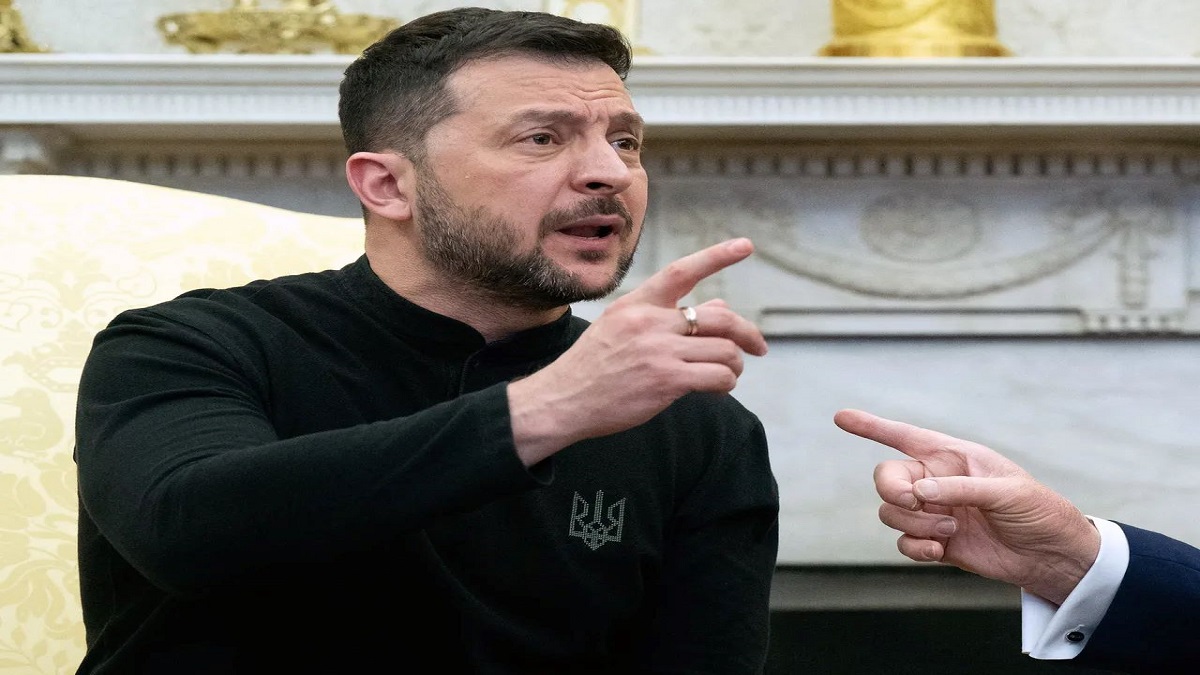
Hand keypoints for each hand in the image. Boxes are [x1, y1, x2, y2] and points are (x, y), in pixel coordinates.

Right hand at [508, 238, 767, 463]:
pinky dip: (726, 384)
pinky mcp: (666, 380)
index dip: (717, 256)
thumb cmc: (594, 366)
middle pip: (719, 317)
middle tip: (759, 347)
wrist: (563, 400)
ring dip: (734, 365)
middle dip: (747, 333)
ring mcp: (659, 351)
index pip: (682, 271)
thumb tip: (719, 305)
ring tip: (727, 375)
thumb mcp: (622, 328)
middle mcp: (650, 322)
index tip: (746, 245)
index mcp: (637, 304)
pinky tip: (717, 389)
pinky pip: (718, 377)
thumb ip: (666, 316)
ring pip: (724, 351)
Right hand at [833, 408, 1100, 604]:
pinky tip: (939, 551)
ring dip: (914, 524)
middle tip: (916, 503)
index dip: (870, 426)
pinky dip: (915, 547)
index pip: (903, 436)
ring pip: (891, 512)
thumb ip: (958, 488)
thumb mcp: (1005, 491)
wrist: (1050, 556)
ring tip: (949, 532)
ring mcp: (933, 512)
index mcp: (952, 456)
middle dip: (893, 491)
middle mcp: (936, 481)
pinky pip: (903, 542)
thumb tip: (917, 493)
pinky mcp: (935, 542)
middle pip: (886, 478)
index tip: (841, 417)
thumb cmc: (1037, 511)